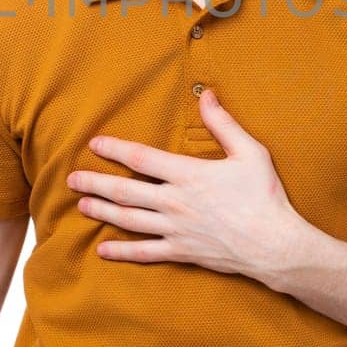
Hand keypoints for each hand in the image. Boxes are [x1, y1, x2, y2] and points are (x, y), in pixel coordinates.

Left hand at [68, 88, 308, 279]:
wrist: (274, 245)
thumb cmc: (265, 197)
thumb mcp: (249, 152)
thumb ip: (223, 123)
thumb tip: (208, 94)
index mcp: (188, 174)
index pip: (141, 158)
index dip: (115, 149)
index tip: (95, 143)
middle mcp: (175, 202)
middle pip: (125, 191)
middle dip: (95, 183)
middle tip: (72, 178)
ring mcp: (175, 229)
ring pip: (129, 220)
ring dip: (102, 211)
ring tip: (81, 205)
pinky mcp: (182, 252)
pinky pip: (145, 253)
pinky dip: (121, 252)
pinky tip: (103, 249)